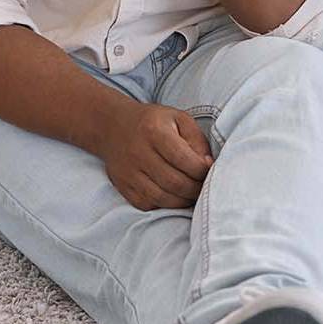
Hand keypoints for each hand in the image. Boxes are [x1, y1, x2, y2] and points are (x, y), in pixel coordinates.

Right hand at [96, 101, 214, 210]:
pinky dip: (166, 205)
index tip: (209, 169)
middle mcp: (139, 153)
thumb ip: (197, 140)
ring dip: (183, 200)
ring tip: (192, 192)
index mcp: (155, 131)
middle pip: (175, 183)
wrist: (113, 126)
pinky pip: (148, 204)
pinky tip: (174, 195)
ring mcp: (128, 172)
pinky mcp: (123, 186)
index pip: (184, 159)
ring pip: (162, 198)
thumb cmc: (154, 122)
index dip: (202, 170)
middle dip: (196, 188)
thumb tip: (207, 165)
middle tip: (204, 185)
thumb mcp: (179, 119)